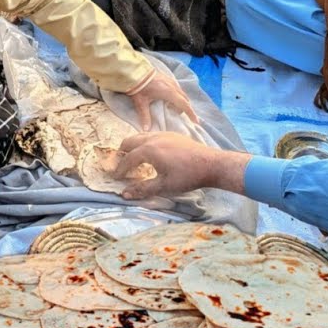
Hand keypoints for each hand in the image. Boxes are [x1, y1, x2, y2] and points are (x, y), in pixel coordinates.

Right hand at [113, 132, 250, 199]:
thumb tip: (124, 194)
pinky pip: (152, 135)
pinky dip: (145, 143)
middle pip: (129, 142)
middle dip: (122, 153)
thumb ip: (143, 189)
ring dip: (133, 146)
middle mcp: (152, 138)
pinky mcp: (172, 134)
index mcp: (148, 150)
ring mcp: (163, 134)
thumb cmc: (187, 177)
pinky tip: (153, 153)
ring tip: (134, 159)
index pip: (127, 159)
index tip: (115, 177)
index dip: (120, 169)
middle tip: (121, 165)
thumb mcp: (164, 186)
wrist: (211, 164)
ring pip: (140, 136)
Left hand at [127, 72, 196, 130]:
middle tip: (177, 115)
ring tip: (171, 108)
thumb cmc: (138, 87)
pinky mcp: (167, 78)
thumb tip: (146, 130)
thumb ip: (145, 116)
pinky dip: (177, 95)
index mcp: (169, 93)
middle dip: (184, 108)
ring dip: (180, 101)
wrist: (134, 71)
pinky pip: (177, 89)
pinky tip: (167, 99)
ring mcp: (171, 81)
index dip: (191, 114)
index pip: (184, 105)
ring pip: (181, 93)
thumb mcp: (141, 103)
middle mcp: (173, 86)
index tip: (196, 122)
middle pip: (185, 99)